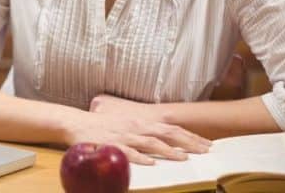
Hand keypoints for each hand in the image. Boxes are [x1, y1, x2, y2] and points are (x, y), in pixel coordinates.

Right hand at [62, 98, 210, 164]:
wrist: (77, 123)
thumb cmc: (104, 127)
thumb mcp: (128, 126)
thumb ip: (145, 132)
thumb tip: (164, 140)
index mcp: (142, 122)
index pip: (171, 128)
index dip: (190, 136)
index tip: (206, 144)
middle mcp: (137, 127)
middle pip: (167, 133)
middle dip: (188, 142)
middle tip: (204, 151)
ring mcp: (125, 136)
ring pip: (151, 142)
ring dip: (168, 150)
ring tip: (183, 158)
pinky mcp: (112, 145)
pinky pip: (128, 152)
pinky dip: (141, 157)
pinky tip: (151, 163)